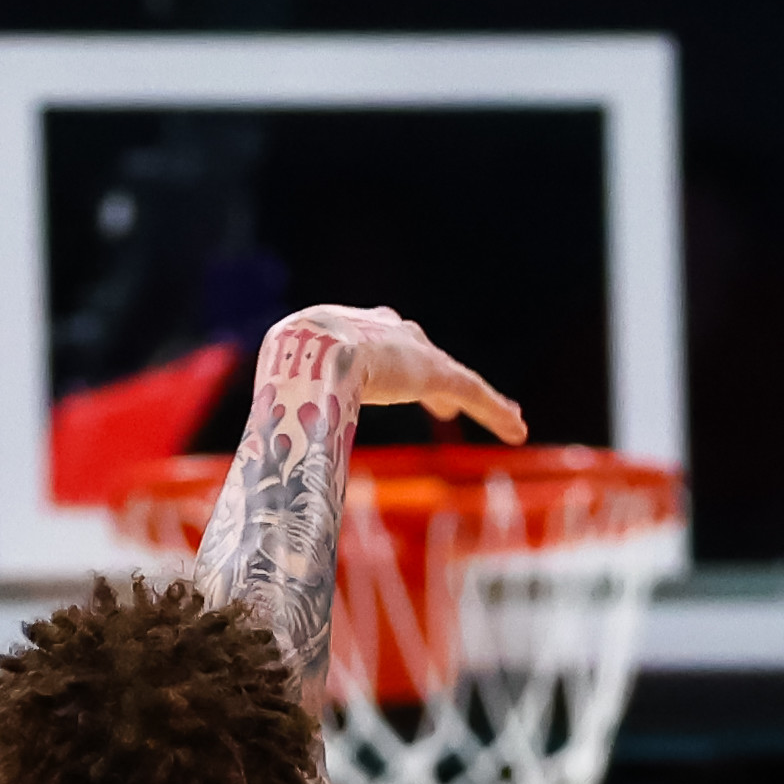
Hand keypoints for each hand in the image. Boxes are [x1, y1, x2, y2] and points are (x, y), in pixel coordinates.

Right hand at [269, 303, 532, 445]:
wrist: (311, 350)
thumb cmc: (288, 369)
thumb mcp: (284, 391)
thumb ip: (286, 416)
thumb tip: (265, 450)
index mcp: (353, 333)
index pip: (381, 348)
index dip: (391, 365)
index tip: (398, 378)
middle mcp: (392, 335)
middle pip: (423, 355)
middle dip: (435, 373)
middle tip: (445, 396)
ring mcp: (417, 354)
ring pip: (459, 379)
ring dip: (482, 401)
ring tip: (504, 418)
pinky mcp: (439, 373)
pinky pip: (476, 394)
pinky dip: (496, 413)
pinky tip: (517, 431)